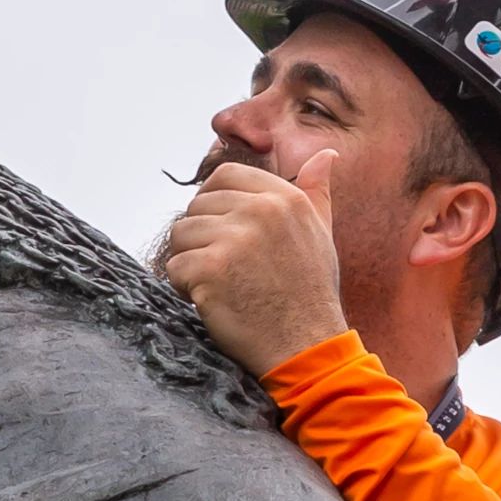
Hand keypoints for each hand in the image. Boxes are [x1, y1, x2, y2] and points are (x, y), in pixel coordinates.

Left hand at [158, 146, 348, 377]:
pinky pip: (174, 267)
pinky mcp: (210, 269)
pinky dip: (185, 288)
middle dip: (201, 238)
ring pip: (181, 235)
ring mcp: (234, 238)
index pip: (225, 176)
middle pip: (197, 206)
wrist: (306, 346)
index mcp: (285, 198)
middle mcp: (260, 211)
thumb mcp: (321, 234)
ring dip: (191, 263)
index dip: (213, 202)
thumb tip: (326, 154)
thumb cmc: (310, 293)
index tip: (219, 231)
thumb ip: (317, 193)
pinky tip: (214, 301)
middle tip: (226, 269)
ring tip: (222, 285)